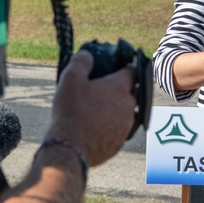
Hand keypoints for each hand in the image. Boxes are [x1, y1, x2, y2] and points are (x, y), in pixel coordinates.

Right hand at [47, 49, 135, 165]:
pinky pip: (118, 130)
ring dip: (114, 110)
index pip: (133, 71)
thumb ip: (81, 62)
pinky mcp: (119, 143)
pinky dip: (110, 127)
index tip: (117, 69)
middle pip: (130, 93)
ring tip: (95, 111)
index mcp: (119, 88)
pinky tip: (94, 128)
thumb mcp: (71, 79)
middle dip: (118, 91)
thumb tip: (87, 54)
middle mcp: (128, 106)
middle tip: (101, 91)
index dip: (125, 68)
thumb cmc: (71, 111)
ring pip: (124, 113)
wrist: (70, 148)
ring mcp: (126, 126)